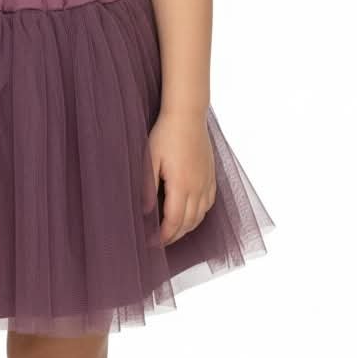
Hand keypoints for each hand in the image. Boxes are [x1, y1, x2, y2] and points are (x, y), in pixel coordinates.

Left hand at [148, 110, 216, 245]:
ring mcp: (207, 182)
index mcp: (181, 186)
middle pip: (188, 223)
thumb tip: (145, 212)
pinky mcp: (211, 175)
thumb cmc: (166, 134)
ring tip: (172, 231)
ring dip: (186, 228)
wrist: (188, 115)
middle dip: (173, 236)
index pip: (173, 222)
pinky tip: (190, 214)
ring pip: (200, 216)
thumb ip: (148, 186)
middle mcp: (198, 188)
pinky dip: (199, 215)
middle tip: (158, 241)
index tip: (151, 242)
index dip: (162, 237)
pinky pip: (208, 203)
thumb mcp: (150, 159)